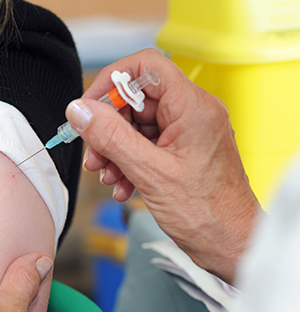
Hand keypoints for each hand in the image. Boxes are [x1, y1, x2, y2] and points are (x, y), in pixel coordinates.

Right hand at [66, 49, 261, 282]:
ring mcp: (188, 132)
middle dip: (108, 126)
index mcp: (193, 107)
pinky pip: (145, 143)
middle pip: (136, 99)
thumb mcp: (150, 173)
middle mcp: (193, 113)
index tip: (90, 106)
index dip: (112, 81)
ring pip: (137, 124)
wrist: (231, 245)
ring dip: (114, 148)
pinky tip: (121, 184)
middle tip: (94, 153)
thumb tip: (80, 111)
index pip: (147, 67)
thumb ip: (111, 137)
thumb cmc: (208, 214)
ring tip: (105, 174)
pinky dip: (128, 161)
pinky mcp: (182, 150)